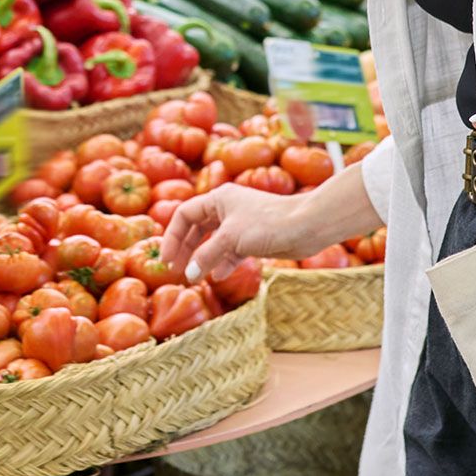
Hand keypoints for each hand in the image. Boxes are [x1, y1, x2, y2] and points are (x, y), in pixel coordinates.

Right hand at [161, 186, 328, 281]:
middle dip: (185, 250)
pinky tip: (218, 275)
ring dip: (202, 259)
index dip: (172, 238)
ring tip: (194, 276)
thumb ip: (205, 256)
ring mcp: (240, 224)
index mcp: (218, 199)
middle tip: (175, 270)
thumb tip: (188, 274)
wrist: (308, 226)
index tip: (167, 260)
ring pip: (212, 242)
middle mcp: (226, 209)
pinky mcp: (253, 239)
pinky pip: (230, 251)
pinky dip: (222, 263)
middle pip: (196, 229)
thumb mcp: (229, 239)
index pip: (184, 216)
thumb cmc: (268, 224)